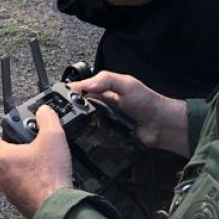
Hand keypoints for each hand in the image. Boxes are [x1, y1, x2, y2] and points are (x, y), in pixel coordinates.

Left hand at [0, 106, 72, 218]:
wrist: (55, 204)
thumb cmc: (50, 174)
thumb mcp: (53, 135)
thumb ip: (47, 117)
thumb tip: (44, 110)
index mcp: (4, 157)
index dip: (11, 135)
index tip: (22, 135)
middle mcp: (1, 175)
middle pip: (7, 159)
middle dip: (21, 153)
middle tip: (38, 150)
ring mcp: (9, 191)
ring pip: (14, 175)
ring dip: (26, 169)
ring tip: (44, 166)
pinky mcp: (19, 203)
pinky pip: (22, 189)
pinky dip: (31, 184)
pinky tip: (46, 181)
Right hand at [70, 71, 189, 156]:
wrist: (160, 125)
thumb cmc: (146, 102)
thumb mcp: (127, 84)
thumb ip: (107, 80)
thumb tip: (86, 85)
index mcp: (102, 90)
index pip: (80, 89)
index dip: (69, 93)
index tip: (58, 97)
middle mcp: (100, 105)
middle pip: (77, 107)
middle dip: (69, 110)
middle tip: (60, 115)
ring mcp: (102, 122)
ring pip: (82, 123)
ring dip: (76, 125)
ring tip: (66, 128)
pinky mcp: (106, 137)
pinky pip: (92, 137)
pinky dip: (86, 137)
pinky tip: (79, 139)